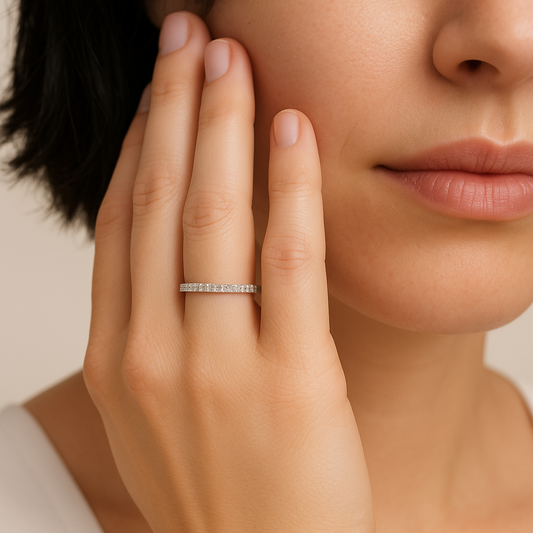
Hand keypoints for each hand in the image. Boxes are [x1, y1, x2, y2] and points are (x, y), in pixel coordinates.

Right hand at [84, 11, 373, 532]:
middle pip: (161, 201)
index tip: (160, 93)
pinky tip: (292, 131)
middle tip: (189, 42)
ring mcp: (216, 365)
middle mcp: (152, 351)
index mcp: (114, 357)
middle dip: (174, 110)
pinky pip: (287, 261)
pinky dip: (288, 189)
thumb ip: (153, 329)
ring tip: (231, 61)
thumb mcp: (155, 410)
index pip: (123, 223)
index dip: (141, 146)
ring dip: (223, 128)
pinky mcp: (288, 379)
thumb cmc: (210, 487)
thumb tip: (169, 249)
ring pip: (214, 218)